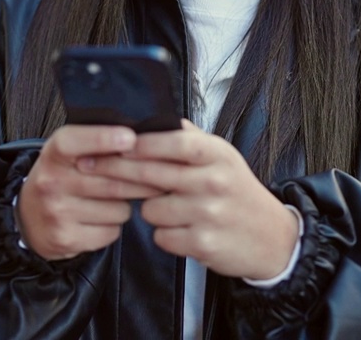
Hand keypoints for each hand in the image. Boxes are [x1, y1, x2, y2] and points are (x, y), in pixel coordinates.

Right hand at [18, 124, 164, 260]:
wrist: (28, 218)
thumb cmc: (60, 178)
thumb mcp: (67, 154)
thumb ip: (96, 144)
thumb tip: (141, 141)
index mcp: (53, 154)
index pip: (74, 142)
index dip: (104, 138)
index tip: (131, 138)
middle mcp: (51, 182)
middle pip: (112, 181)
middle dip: (143, 181)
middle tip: (160, 176)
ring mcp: (57, 213)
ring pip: (119, 209)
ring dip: (126, 204)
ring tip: (113, 199)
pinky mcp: (66, 239)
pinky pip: (112, 231)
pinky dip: (114, 225)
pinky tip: (101, 218)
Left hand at [78, 120, 298, 278]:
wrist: (271, 237)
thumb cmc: (238, 192)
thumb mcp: (223, 157)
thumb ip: (190, 138)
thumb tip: (152, 117)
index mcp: (217, 155)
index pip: (175, 141)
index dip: (141, 141)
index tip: (111, 139)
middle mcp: (214, 182)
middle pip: (152, 173)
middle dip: (115, 169)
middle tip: (89, 165)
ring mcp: (209, 214)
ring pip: (151, 209)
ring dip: (151, 210)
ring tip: (173, 208)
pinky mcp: (203, 243)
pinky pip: (161, 236)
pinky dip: (165, 234)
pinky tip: (183, 229)